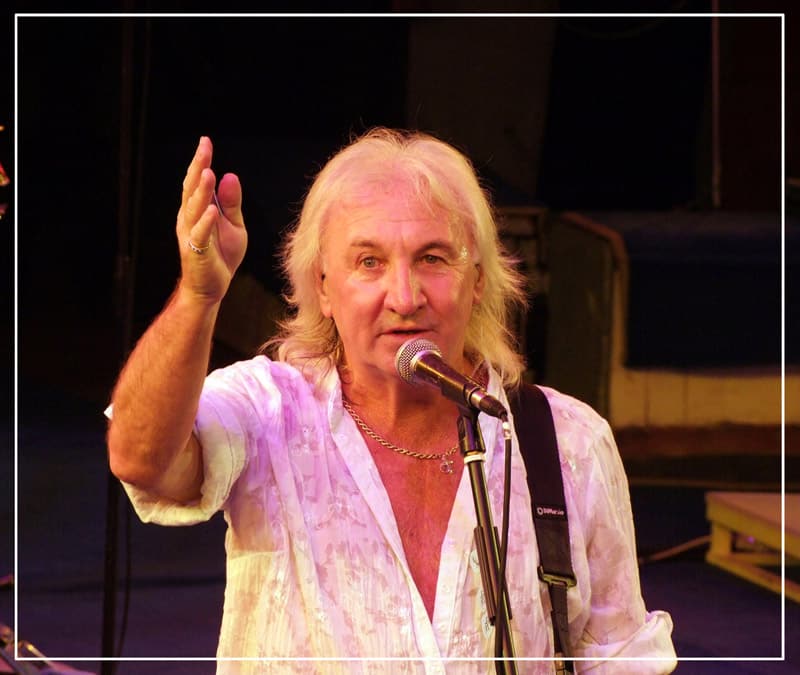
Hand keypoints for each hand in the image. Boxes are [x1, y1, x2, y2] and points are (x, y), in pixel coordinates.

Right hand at [175, 136, 247, 303]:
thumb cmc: (221, 255)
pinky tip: (212, 211)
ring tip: (208, 172)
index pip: (198, 182)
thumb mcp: (233, 225)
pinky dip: (206, 222)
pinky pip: (201, 235)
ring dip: (201, 192)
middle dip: (198, 167)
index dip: (201, 162)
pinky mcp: (197, 252)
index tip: (205, 141)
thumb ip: (232, 203)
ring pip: (194, 209)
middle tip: (204, 147)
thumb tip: (230, 176)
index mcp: (198, 210)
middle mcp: (190, 219)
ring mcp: (191, 234)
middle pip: (192, 189)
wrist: (211, 288)